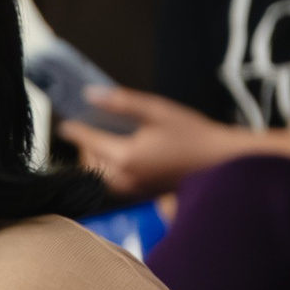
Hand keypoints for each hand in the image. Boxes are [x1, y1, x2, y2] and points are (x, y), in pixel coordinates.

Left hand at [61, 85, 264, 196]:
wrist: (223, 163)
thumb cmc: (195, 135)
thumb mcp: (158, 111)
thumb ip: (122, 102)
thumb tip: (90, 94)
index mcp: (126, 157)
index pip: (88, 141)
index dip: (75, 130)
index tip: (66, 123)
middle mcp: (124, 178)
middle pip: (88, 161)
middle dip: (85, 144)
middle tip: (88, 126)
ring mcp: (132, 190)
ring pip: (98, 174)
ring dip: (95, 158)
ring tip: (102, 139)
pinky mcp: (140, 195)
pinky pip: (112, 182)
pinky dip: (108, 168)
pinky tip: (119, 152)